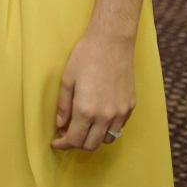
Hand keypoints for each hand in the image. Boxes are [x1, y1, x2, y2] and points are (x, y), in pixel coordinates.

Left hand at [53, 30, 135, 150]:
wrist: (112, 42)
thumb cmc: (86, 56)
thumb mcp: (67, 79)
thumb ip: (63, 106)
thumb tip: (60, 125)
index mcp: (86, 110)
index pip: (74, 140)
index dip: (63, 145)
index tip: (56, 143)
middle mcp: (105, 116)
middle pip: (91, 145)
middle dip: (77, 143)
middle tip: (67, 134)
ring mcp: (120, 112)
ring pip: (107, 139)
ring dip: (94, 138)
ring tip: (83, 126)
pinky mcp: (130, 106)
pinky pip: (119, 127)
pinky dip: (107, 129)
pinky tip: (99, 118)